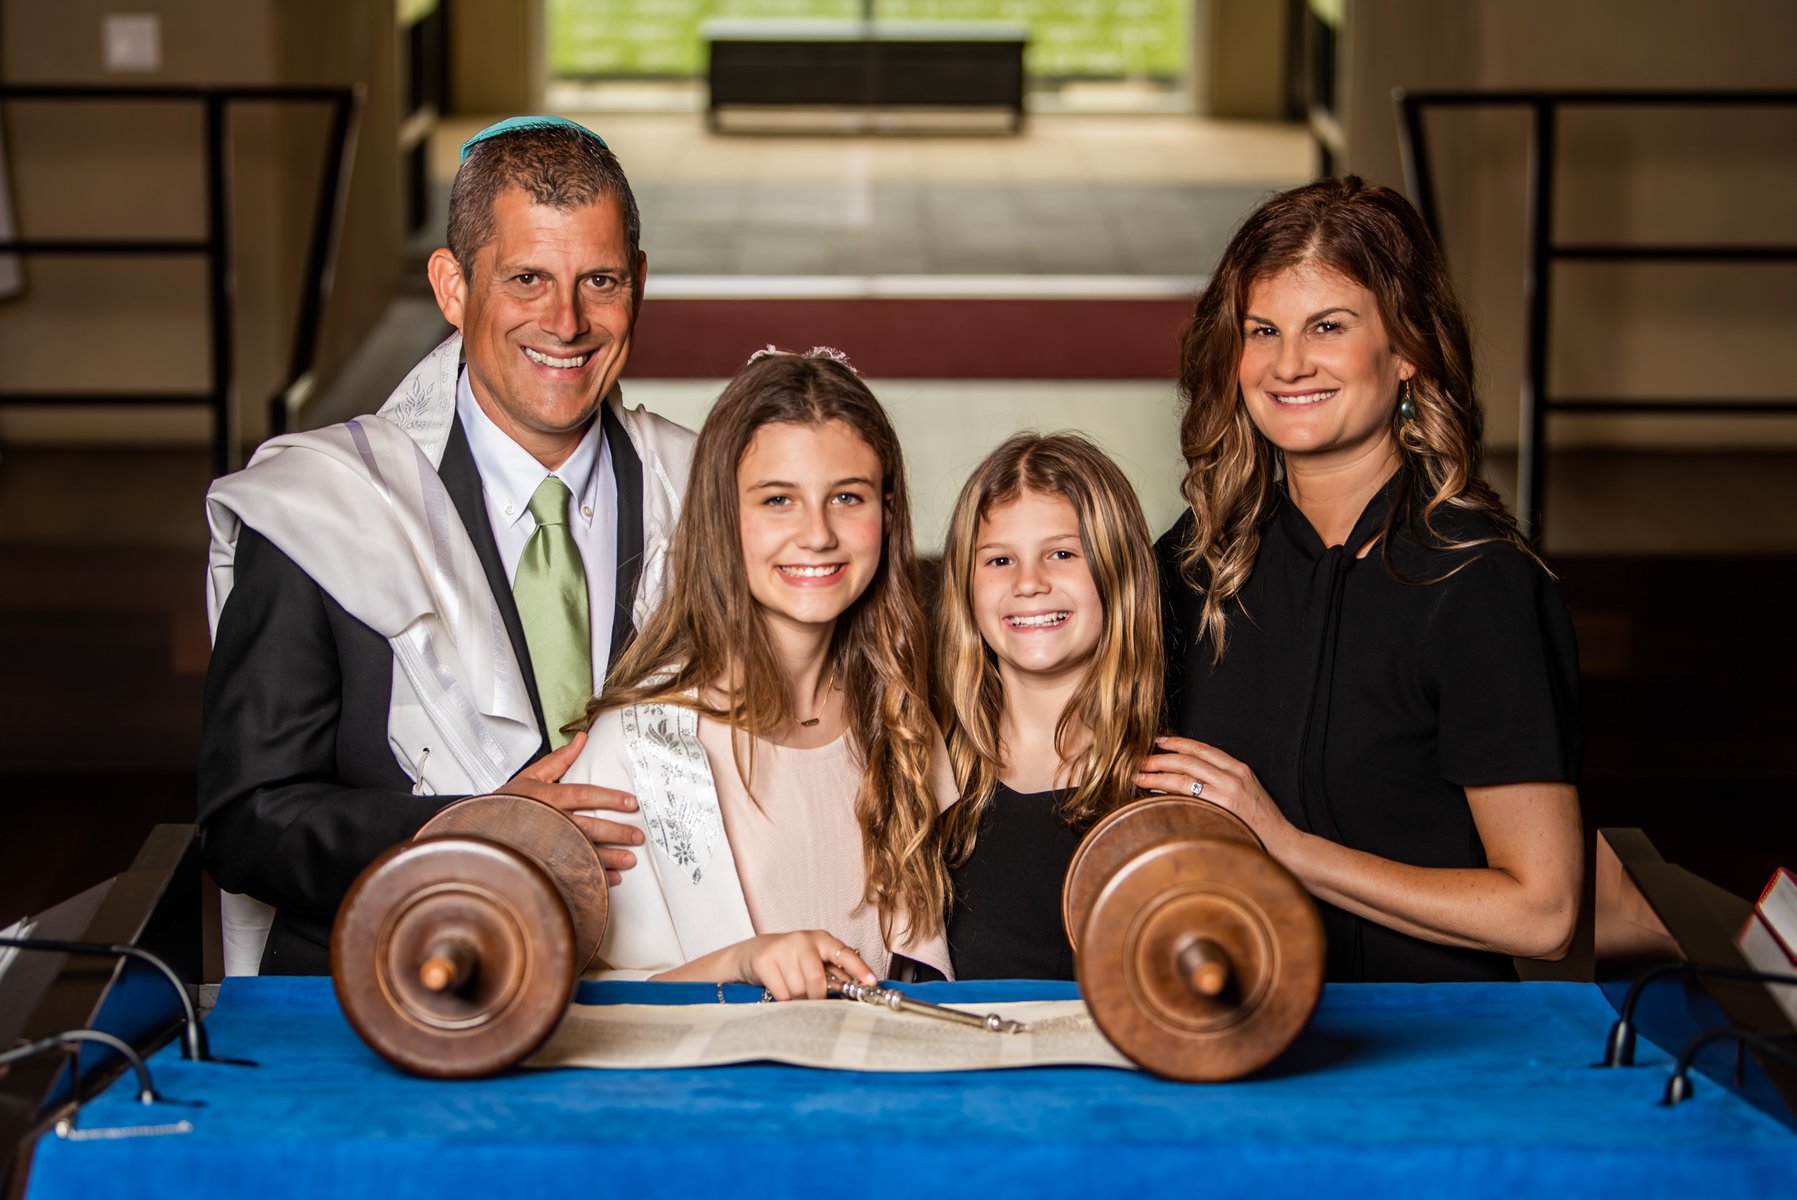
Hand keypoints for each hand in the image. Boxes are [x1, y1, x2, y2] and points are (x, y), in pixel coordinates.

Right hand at [501, 731, 643, 885]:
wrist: (481, 829)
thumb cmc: (508, 802)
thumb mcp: (531, 776)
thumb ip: (559, 759)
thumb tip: (583, 738)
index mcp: (547, 798)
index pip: (583, 795)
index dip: (609, 799)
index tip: (631, 803)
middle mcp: (549, 822)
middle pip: (588, 827)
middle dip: (616, 832)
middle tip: (638, 836)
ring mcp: (546, 845)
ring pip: (583, 852)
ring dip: (609, 858)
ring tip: (630, 859)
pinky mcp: (544, 863)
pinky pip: (572, 872)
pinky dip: (592, 877)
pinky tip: (610, 878)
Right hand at [733, 930, 877, 1000]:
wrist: (755, 952)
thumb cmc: (793, 960)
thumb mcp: (815, 960)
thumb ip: (835, 973)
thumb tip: (857, 989)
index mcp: (822, 939)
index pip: (844, 953)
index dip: (859, 968)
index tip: (872, 982)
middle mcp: (803, 939)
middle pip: (816, 978)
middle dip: (817, 996)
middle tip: (815, 1001)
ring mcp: (782, 948)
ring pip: (798, 989)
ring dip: (799, 999)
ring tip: (794, 991)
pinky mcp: (764, 960)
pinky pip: (781, 993)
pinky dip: (784, 1000)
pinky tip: (781, 991)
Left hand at [1136, 736, 1295, 856]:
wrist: (1283, 844)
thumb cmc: (1262, 821)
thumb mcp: (1247, 790)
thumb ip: (1223, 780)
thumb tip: (1189, 775)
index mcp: (1239, 769)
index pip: (1202, 749)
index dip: (1178, 742)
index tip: (1158, 741)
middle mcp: (1233, 777)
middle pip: (1188, 761)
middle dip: (1160, 759)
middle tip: (1139, 761)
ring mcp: (1227, 795)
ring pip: (1183, 778)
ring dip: (1157, 777)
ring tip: (1138, 777)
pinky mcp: (1221, 812)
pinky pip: (1187, 800)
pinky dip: (1168, 795)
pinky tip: (1153, 795)